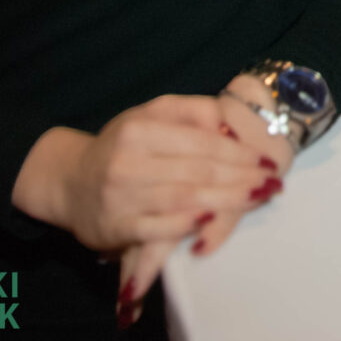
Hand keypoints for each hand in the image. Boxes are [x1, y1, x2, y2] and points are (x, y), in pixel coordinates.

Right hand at [12, 96, 270, 255]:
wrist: (68, 182)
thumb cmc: (121, 146)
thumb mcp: (149, 115)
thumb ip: (190, 111)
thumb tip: (229, 120)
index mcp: (140, 129)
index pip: (201, 142)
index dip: (239, 152)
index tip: (267, 160)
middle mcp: (128, 161)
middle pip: (199, 171)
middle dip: (242, 178)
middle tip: (273, 183)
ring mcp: (121, 196)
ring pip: (184, 199)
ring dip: (227, 201)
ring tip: (257, 198)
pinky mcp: (115, 227)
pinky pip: (157, 228)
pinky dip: (186, 225)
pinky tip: (211, 221)